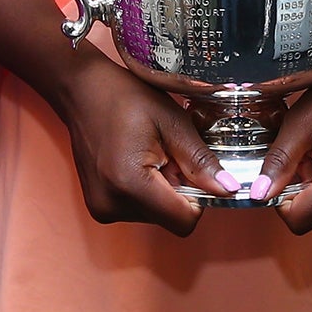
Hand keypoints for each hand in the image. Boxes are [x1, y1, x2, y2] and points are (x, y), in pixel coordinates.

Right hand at [53, 55, 236, 232]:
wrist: (82, 90)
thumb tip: (229, 189)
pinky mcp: (99, 207)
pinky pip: (139, 210)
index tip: (191, 169)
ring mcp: (102, 209)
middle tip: (166, 153)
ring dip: (162, 190)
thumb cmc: (125, 97)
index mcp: (130, 184)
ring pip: (156, 216)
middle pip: (170, 218)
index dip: (198, 197)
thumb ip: (201, 161)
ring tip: (150, 155)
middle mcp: (112, 205)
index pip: (184, 221)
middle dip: (178, 190)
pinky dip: (147, 191)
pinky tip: (136, 162)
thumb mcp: (172, 121)